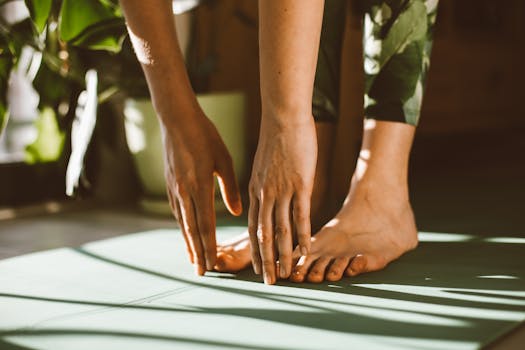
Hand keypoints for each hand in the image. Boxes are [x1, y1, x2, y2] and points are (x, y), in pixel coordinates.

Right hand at [163, 110, 241, 274]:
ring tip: (192, 259)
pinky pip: (176, 211)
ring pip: (182, 222)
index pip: (205, 223)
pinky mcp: (169, 184)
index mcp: (199, 185)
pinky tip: (185, 234)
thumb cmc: (205, 136)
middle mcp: (184, 191)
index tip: (211, 264)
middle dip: (197, 252)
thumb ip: (230, 188)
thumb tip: (237, 212)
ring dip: (188, 243)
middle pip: (191, 229)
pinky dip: (181, 226)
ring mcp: (174, 189)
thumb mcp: (223, 159)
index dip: (208, 246)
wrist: (177, 120)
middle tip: (200, 273)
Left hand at [248, 116, 316, 283]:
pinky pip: (300, 215)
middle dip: (265, 261)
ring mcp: (282, 191)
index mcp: (255, 191)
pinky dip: (303, 235)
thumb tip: (263, 197)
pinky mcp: (301, 185)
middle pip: (264, 235)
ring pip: (281, 230)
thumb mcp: (262, 166)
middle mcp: (265, 195)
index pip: (253, 227)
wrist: (283, 119)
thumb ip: (262, 185)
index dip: (254, 249)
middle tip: (268, 281)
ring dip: (284, 255)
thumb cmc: (275, 141)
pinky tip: (306, 250)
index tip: (256, 267)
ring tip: (287, 274)